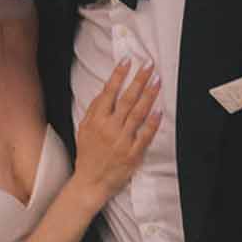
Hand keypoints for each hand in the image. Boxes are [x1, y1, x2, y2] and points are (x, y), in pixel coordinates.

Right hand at [73, 60, 162, 206]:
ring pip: (138, 113)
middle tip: (149, 65)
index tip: (128, 61)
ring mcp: (122, 141)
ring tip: (157, 81)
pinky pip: (144, 136)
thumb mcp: (83, 128)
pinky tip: (159, 111)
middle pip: (127, 99)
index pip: (109, 92)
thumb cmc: (87, 154)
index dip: (119, 75)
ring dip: (149, 95)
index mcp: (96, 120)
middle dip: (139, 79)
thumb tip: (105, 91)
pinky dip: (152, 123)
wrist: (90, 181)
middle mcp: (109, 128)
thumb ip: (93, 109)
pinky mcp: (133, 154)